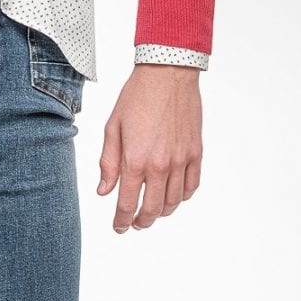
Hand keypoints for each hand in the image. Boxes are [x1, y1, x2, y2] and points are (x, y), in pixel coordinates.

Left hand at [97, 64, 202, 232]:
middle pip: (152, 209)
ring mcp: (181, 160)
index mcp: (135, 160)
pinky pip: (191, 186)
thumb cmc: (137, 97)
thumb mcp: (112, 129)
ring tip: (153, 212)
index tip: (119, 227)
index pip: (127, 204)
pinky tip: (173, 196)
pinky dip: (182, 197)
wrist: (168, 72)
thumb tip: (104, 191)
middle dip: (142, 222)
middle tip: (136, 224)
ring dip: (162, 213)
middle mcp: (160, 165)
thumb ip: (108, 164)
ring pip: (173, 202)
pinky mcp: (195, 152)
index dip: (121, 221)